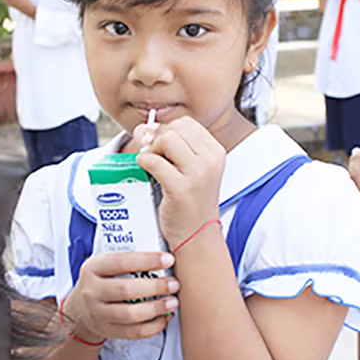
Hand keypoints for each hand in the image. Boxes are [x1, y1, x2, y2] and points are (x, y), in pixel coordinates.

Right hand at [63, 251, 178, 341]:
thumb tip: (164, 255)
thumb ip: (128, 257)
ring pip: (130, 315)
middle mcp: (92, 291)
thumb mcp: (105, 263)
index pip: (121, 262)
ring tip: (173, 302)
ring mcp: (98, 313)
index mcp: (93, 268)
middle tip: (174, 284)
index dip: (147, 260)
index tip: (169, 259)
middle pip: (126, 290)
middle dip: (155, 287)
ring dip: (156, 308)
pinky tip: (164, 318)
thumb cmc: (102, 279)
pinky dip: (153, 327)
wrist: (80, 307)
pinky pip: (133, 332)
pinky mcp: (107, 330)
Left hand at [137, 116, 224, 248]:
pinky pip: (154, 161)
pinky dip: (143, 162)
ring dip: (151, 150)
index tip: (159, 146)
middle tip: (154, 158)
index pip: (185, 123)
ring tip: (152, 166)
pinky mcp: (181, 188)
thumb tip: (144, 128)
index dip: (166, 130)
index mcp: (216, 151)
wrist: (197, 236)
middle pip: (175, 128)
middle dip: (158, 139)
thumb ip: (169, 146)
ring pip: (166, 139)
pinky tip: (145, 171)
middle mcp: (211, 160)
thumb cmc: (190, 200)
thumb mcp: (190, 169)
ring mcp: (198, 174)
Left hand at [347, 148, 359, 266]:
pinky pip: (341, 198)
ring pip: (345, 186)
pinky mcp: (344, 219)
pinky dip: (342, 189)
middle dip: (356, 160)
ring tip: (351, 167)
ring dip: (348, 174)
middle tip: (357, 152)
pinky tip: (343, 187)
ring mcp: (352, 212)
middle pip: (355, 175)